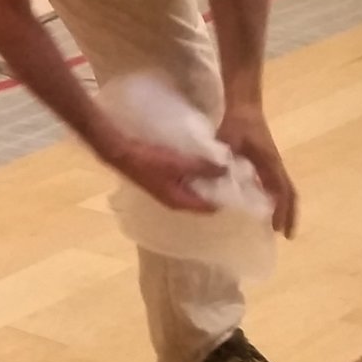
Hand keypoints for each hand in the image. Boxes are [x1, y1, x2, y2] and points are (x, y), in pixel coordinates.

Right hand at [99, 134, 225, 213]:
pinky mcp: (164, 179)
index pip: (209, 209)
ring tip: (223, 166)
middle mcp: (176, 200)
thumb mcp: (179, 163)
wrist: (120, 153)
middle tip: (236, 175)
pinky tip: (203, 162)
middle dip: (218, 189)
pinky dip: (196, 175)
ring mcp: (169, 190)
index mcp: (180, 202)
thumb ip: (204, 167)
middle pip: (203, 200)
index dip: (225, 200)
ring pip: (195, 189)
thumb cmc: (149, 161)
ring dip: (207, 181)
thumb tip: (227, 169)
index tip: (241, 189)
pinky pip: (187, 181)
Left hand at [217, 108, 296, 235]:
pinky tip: (264, 206)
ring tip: (277, 225)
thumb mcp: (228, 140)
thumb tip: (219, 181)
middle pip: (289, 193)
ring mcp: (272, 163)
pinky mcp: (266, 161)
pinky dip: (275, 197)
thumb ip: (223, 159)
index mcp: (270, 162)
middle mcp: (275, 165)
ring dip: (283, 207)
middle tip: (286, 234)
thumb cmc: (238, 122)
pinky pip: (274, 183)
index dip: (281, 210)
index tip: (279, 229)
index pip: (281, 191)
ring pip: (284, 189)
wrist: (244, 106)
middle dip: (289, 214)